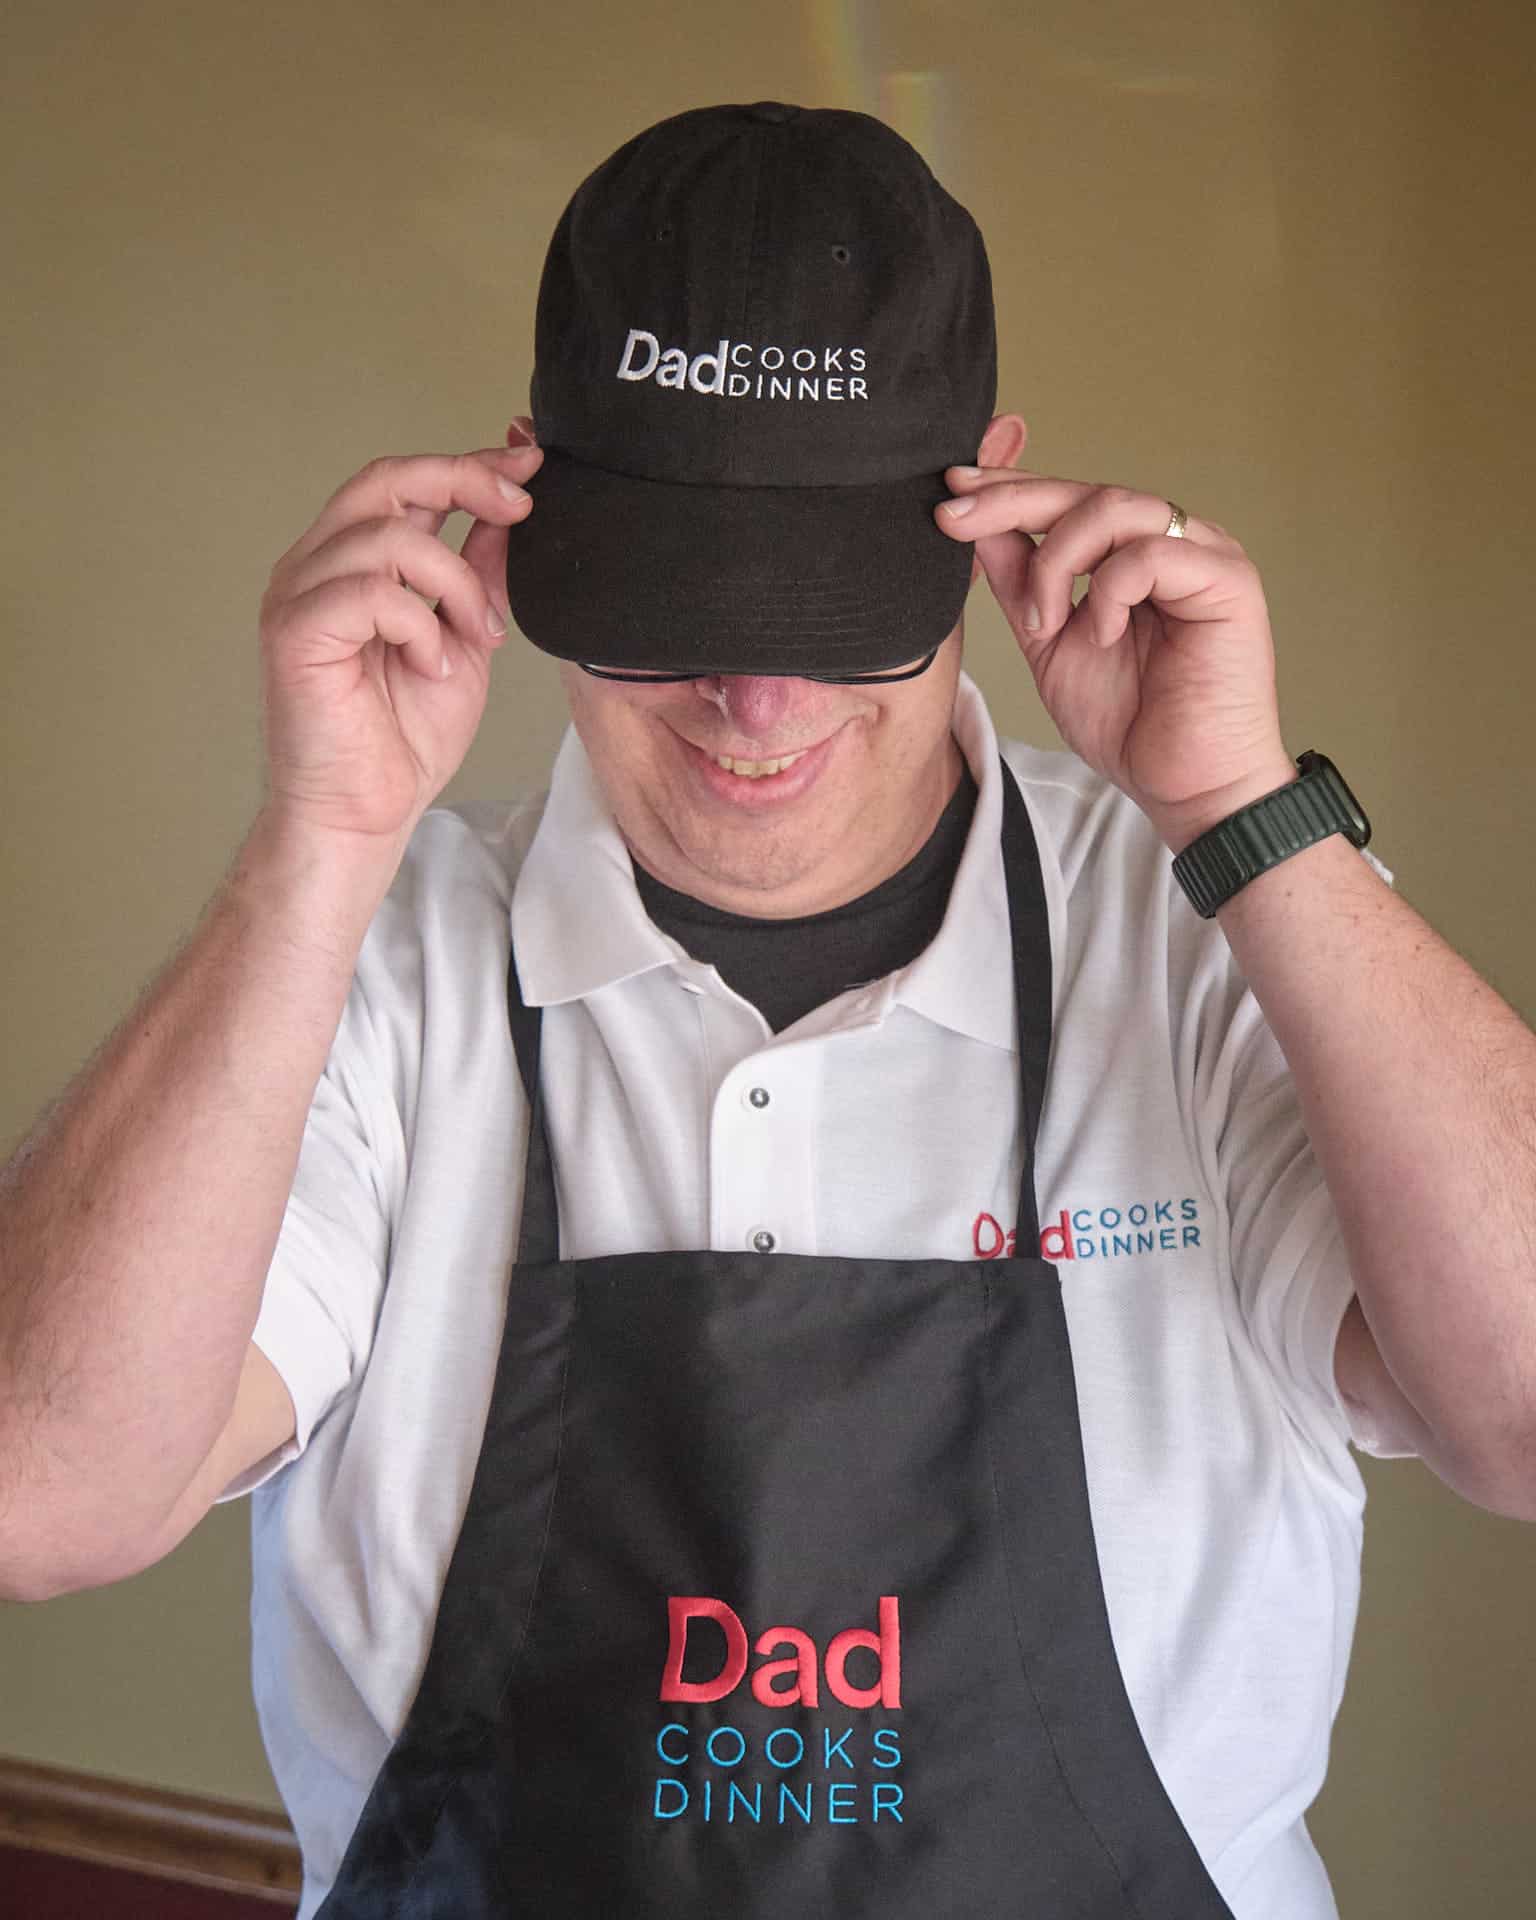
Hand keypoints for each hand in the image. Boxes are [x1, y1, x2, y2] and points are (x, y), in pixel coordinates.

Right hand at [258, 423, 542, 843]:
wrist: (366, 814)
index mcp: (352, 561)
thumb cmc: (404, 739)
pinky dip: (418, 627)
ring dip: (454, 584)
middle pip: (385, 478)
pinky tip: (432, 668)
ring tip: (475, 640)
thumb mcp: (464, 641)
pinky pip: (369, 593)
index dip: (468, 463)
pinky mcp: (293, 631)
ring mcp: (297, 594)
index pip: (404, 483)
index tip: (528, 463)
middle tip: (520, 508)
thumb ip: (478, 576)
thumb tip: (508, 514)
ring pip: (388, 537)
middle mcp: (316, 565)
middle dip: (463, 480)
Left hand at [935, 467, 1295, 849]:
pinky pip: (1151, 553)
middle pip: (1088, 492)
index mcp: (1138, 553)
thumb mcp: (1050, 646)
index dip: (1010, 490)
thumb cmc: (1131, 725)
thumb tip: (981, 528)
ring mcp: (1208, 556)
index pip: (1070, 499)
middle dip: (1012, 502)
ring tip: (1043, 624)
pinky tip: (1101, 635)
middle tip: (953, 520)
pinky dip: (1108, 592)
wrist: (1184, 788)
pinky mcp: (1230, 582)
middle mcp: (1177, 543)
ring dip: (1057, 562)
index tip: (952, 492)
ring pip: (1116, 508)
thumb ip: (1022, 585)